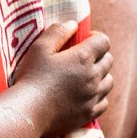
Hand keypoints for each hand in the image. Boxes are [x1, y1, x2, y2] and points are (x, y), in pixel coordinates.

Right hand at [15, 21, 112, 137]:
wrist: (28, 110)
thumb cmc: (31, 77)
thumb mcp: (39, 48)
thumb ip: (57, 32)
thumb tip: (73, 24)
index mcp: (82, 58)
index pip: (103, 41)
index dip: (95, 37)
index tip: (84, 40)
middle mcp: (93, 77)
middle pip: (108, 61)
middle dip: (99, 55)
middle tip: (82, 58)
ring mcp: (93, 97)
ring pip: (109, 82)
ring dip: (101, 76)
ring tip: (85, 76)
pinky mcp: (89, 113)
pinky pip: (104, 102)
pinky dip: (98, 96)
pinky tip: (85, 94)